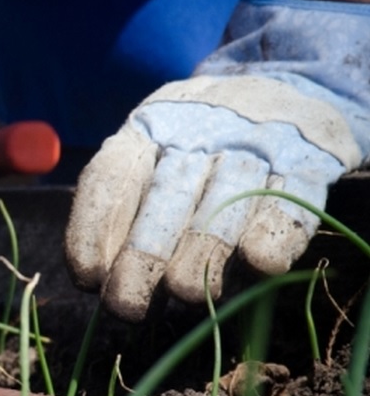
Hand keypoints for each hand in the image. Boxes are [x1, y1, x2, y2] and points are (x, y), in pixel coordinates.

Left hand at [65, 0, 369, 321]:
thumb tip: (95, 278)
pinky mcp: (309, 156)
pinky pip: (289, 201)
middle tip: (128, 308)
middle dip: (142, 259)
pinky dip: (274, 235)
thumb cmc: (201, 144)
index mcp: (150, 126)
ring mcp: (256, 140)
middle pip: (167, 196)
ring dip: (203, 256)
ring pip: (225, 203)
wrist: (289, 88)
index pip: (111, 175)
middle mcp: (200, 128)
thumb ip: (126, 205)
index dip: (94, 230)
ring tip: (188, 296)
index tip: (87, 279)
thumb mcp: (155, 153)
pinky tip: (258, 266)